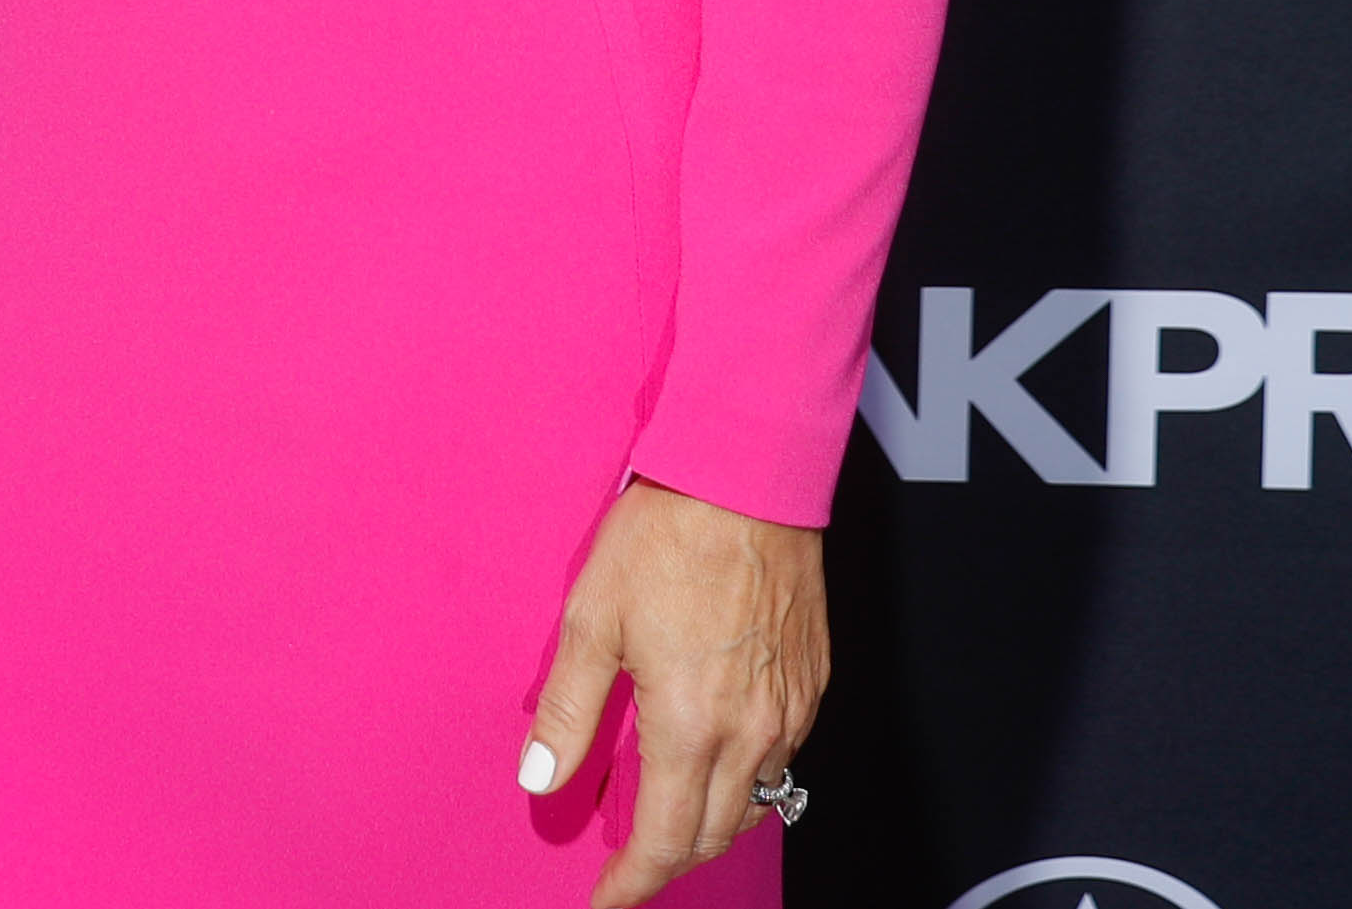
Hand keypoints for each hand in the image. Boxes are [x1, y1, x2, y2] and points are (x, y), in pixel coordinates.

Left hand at [525, 477, 823, 905]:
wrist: (747, 483)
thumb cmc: (665, 539)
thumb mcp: (591, 619)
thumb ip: (570, 710)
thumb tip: (539, 776)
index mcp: (690, 724)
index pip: (664, 839)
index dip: (632, 882)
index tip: (605, 901)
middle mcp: (750, 732)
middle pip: (712, 834)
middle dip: (667, 861)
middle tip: (627, 864)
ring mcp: (790, 712)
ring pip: (753, 804)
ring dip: (708, 824)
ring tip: (664, 820)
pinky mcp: (812, 687)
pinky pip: (782, 762)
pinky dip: (745, 781)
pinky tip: (713, 762)